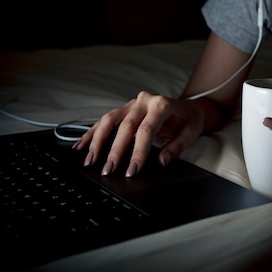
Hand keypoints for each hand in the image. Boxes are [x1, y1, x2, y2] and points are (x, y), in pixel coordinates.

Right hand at [73, 91, 204, 176]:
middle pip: (125, 126)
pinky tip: (81, 146)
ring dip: (97, 141)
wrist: (187, 107)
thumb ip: (177, 147)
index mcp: (161, 105)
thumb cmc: (188, 120)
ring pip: (110, 120)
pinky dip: (92, 134)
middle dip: (115, 150)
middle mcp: (144, 101)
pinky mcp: (124, 109)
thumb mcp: (190, 133)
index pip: (146, 130)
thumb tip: (163, 160)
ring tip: (90, 160)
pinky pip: (105, 121)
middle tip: (108, 170)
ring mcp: (132, 104)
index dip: (138, 151)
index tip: (132, 170)